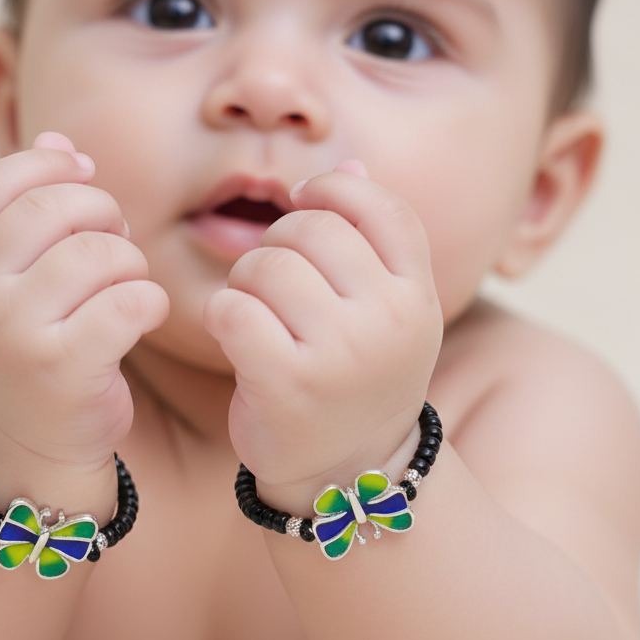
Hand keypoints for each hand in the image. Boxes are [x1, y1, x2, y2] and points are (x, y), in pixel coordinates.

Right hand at [0, 133, 168, 483]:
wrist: (23, 452)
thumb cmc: (27, 354)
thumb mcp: (7, 285)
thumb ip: (25, 214)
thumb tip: (58, 140)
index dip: (45, 165)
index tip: (86, 174)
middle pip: (53, 208)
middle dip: (103, 213)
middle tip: (118, 241)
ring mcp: (12, 331)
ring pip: (98, 254)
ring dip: (132, 264)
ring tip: (130, 287)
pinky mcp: (61, 367)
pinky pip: (129, 302)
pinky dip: (150, 302)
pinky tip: (144, 316)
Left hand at [204, 161, 442, 507]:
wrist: (345, 474)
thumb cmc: (357, 381)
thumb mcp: (387, 314)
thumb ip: (374, 241)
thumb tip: (347, 165)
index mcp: (417, 297)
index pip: (381, 208)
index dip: (333, 190)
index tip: (303, 203)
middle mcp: (388, 321)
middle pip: (310, 228)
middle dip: (276, 245)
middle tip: (271, 284)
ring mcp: (340, 354)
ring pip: (265, 265)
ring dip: (244, 282)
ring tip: (254, 314)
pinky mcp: (287, 383)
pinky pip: (232, 308)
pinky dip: (222, 315)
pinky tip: (234, 336)